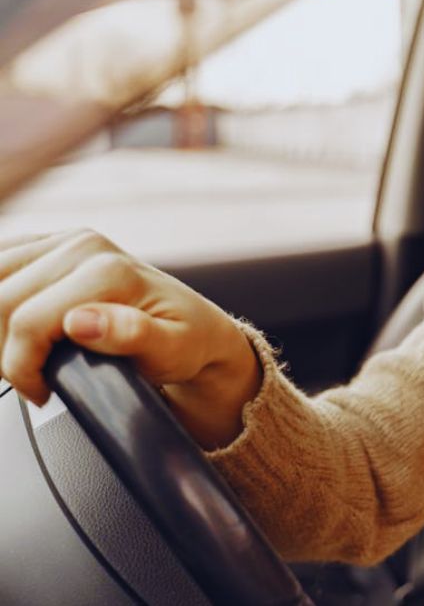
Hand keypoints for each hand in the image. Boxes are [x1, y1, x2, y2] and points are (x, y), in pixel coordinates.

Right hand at [0, 230, 253, 408]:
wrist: (195, 326)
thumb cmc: (186, 341)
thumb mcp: (173, 349)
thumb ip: (131, 335)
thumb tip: (81, 322)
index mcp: (107, 270)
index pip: (26, 322)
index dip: (22, 367)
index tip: (41, 391)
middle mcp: (83, 246)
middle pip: (0, 302)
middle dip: (6, 352)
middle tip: (32, 378)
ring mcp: (65, 241)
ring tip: (25, 356)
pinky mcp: (49, 245)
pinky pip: (0, 266)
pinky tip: (12, 327)